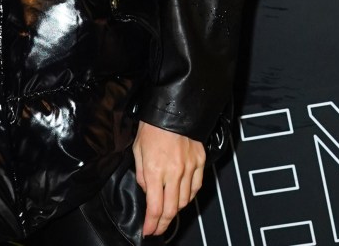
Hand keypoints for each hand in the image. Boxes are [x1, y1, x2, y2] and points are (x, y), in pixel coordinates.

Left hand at [132, 120, 205, 237]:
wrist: (174, 107)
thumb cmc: (152, 126)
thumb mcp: (138, 150)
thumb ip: (142, 174)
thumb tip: (148, 190)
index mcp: (156, 170)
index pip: (155, 207)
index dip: (152, 223)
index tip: (148, 230)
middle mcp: (174, 172)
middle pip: (171, 209)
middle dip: (163, 223)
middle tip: (157, 229)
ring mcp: (189, 167)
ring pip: (185, 200)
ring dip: (175, 210)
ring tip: (168, 214)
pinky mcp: (200, 161)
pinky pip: (196, 186)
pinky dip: (189, 196)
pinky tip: (183, 198)